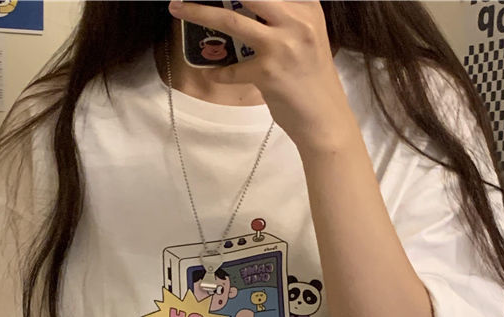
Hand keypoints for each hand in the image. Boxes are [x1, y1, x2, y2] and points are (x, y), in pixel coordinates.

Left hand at [168, 0, 357, 152]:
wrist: (324, 119)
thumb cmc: (312, 80)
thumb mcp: (306, 38)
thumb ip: (283, 19)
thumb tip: (245, 6)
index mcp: (307, 7)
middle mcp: (297, 20)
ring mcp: (282, 46)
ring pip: (232, 20)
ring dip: (199, 12)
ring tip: (178, 8)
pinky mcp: (268, 73)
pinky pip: (231, 70)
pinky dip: (219, 72)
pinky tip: (214, 74)